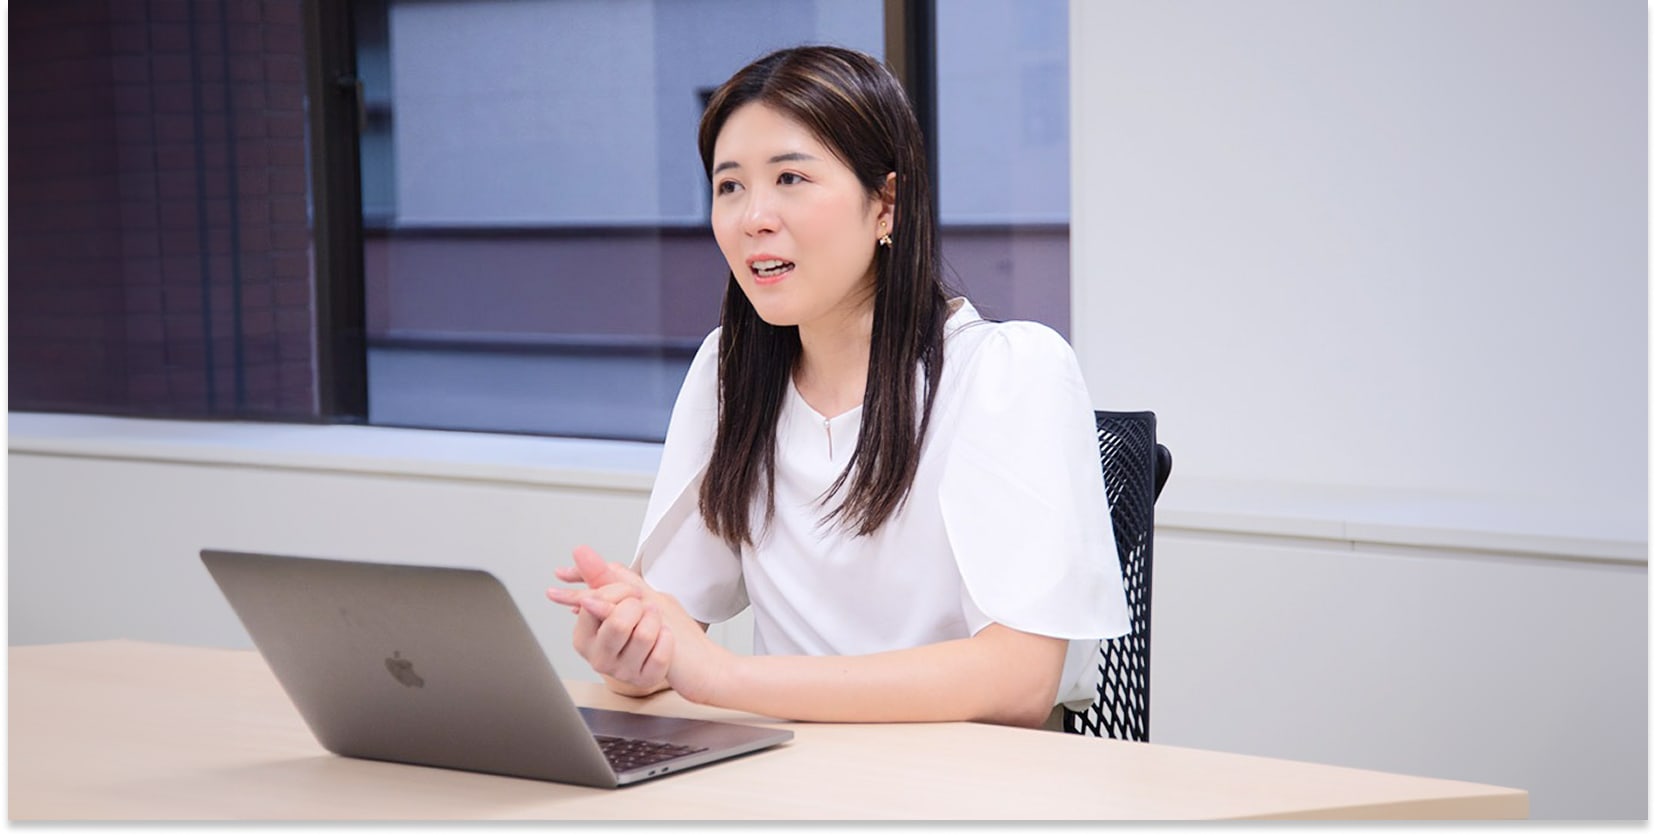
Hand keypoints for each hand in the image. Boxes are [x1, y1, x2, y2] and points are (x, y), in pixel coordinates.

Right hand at [546, 545, 732, 704]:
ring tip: (658, 623)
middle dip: (640, 607)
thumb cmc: (659, 622)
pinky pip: (659, 652)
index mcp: (585, 636)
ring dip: (657, 621)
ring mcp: (621, 672)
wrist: (694, 656)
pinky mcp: (644, 681)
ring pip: (642, 634)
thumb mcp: (629, 593)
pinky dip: (668, 639)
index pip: (592, 603)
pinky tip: (666, 638)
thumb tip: (579, 550)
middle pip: (618, 621)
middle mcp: (598, 657)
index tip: (631, 593)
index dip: (619, 591)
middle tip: (646, 608)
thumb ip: (601, 574)